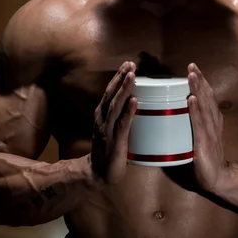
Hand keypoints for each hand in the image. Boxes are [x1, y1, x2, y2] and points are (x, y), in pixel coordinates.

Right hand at [90, 61, 136, 184]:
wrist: (98, 173)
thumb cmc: (109, 150)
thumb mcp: (113, 129)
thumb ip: (122, 117)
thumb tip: (139, 104)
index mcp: (102, 115)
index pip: (109, 92)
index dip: (118, 77)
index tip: (127, 64)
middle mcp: (102, 119)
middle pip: (111, 94)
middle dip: (120, 78)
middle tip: (130, 64)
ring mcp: (107, 130)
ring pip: (115, 105)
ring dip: (124, 89)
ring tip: (132, 76)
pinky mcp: (115, 141)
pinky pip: (122, 124)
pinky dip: (129, 111)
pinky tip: (135, 101)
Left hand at [187, 63, 229, 192]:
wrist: (218, 178)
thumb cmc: (207, 159)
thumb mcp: (202, 137)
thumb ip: (195, 126)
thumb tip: (181, 115)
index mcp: (213, 121)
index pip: (208, 98)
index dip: (202, 82)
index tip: (194, 69)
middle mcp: (214, 122)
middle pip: (207, 97)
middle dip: (199, 80)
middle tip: (191, 65)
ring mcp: (210, 131)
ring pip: (204, 106)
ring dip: (197, 89)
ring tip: (191, 75)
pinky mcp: (204, 142)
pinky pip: (199, 123)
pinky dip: (195, 109)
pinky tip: (191, 98)